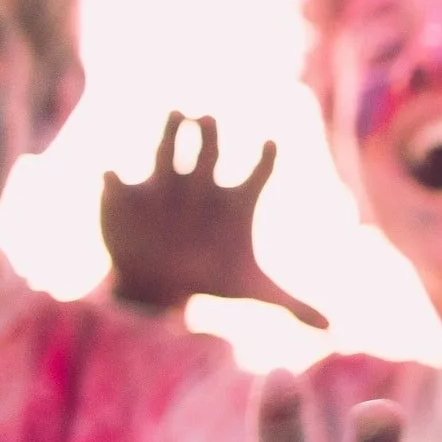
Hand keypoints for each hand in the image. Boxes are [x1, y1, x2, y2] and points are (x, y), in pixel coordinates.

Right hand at [102, 112, 326, 326]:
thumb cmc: (211, 276)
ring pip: (169, 150)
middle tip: (208, 118)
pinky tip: (110, 176)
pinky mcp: (128, 197)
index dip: (265, 160)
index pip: (258, 173)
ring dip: (171, 132)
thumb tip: (330, 327)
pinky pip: (118, 181)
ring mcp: (164, 186)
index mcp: (235, 201)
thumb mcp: (250, 289)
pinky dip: (114, 179)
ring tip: (177, 114)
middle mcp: (202, 186)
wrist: (161, 283)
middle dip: (210, 134)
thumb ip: (291, 303)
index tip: (271, 146)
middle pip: (210, 150)